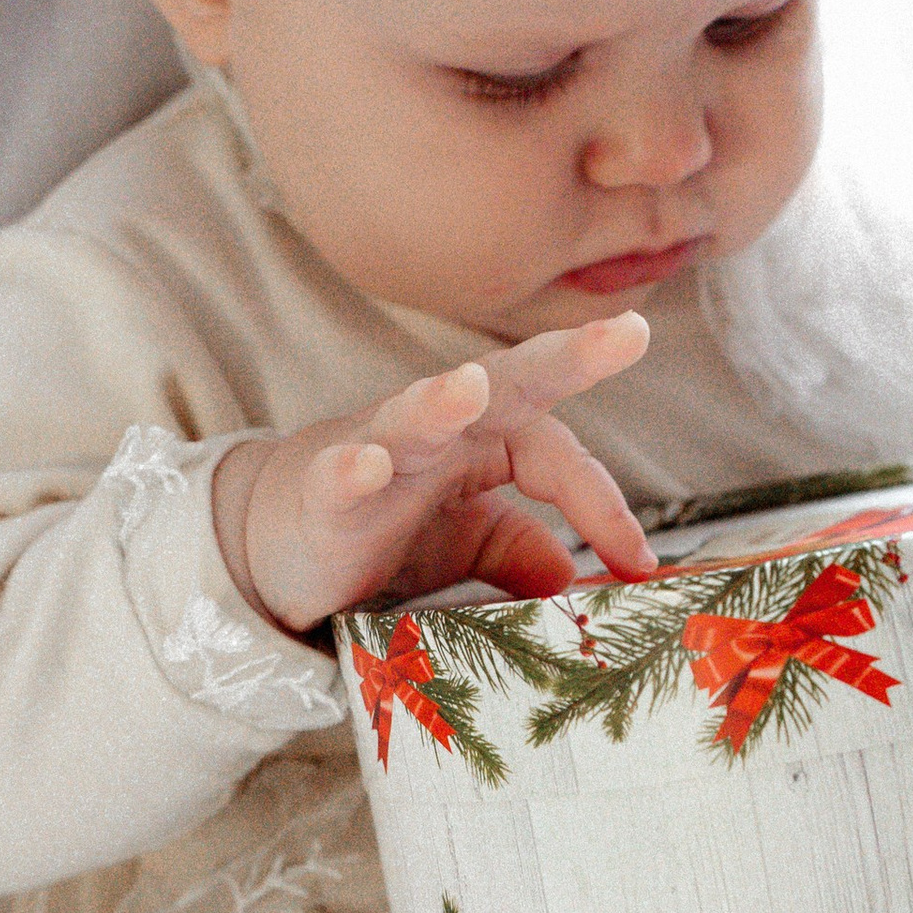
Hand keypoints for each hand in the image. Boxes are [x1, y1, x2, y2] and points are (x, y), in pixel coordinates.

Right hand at [214, 317, 658, 635]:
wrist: (273, 538)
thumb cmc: (379, 526)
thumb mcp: (463, 539)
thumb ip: (519, 548)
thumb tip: (572, 577)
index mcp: (483, 439)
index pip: (555, 451)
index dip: (602, 502)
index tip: (639, 563)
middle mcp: (438, 430)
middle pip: (507, 383)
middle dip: (565, 356)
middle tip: (625, 336)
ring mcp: (376, 452)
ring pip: (415, 415)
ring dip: (441, 400)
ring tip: (471, 385)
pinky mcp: (322, 494)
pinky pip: (338, 477)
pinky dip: (350, 469)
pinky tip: (364, 465)